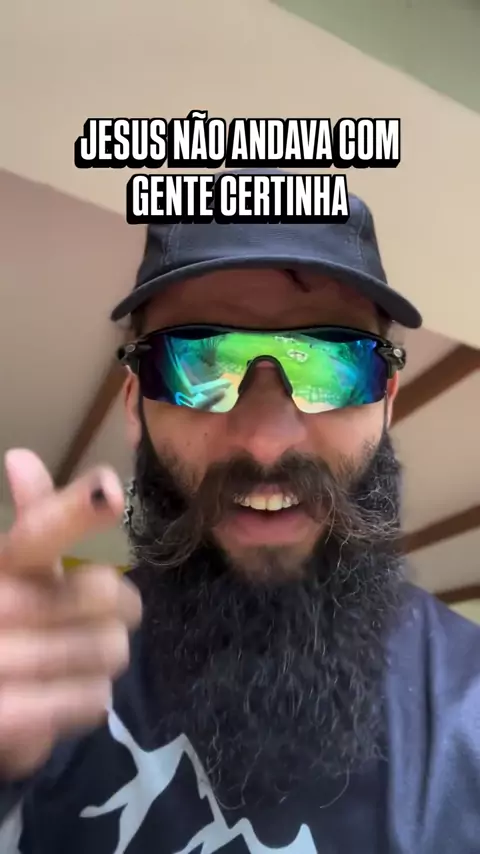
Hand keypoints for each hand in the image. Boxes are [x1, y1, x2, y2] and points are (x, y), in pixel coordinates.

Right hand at [0, 449, 141, 779]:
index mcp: (2, 564)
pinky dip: (90, 697)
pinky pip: (92, 700)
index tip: (108, 489)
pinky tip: (70, 693)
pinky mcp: (6, 719)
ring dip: (107, 655)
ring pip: (108, 647)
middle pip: (102, 593)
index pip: (38, 532)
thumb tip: (21, 457)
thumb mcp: (12, 569)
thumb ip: (31, 521)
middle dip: (121, 606)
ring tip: (83, 657)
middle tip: (111, 615)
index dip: (76, 512)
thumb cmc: (5, 622)